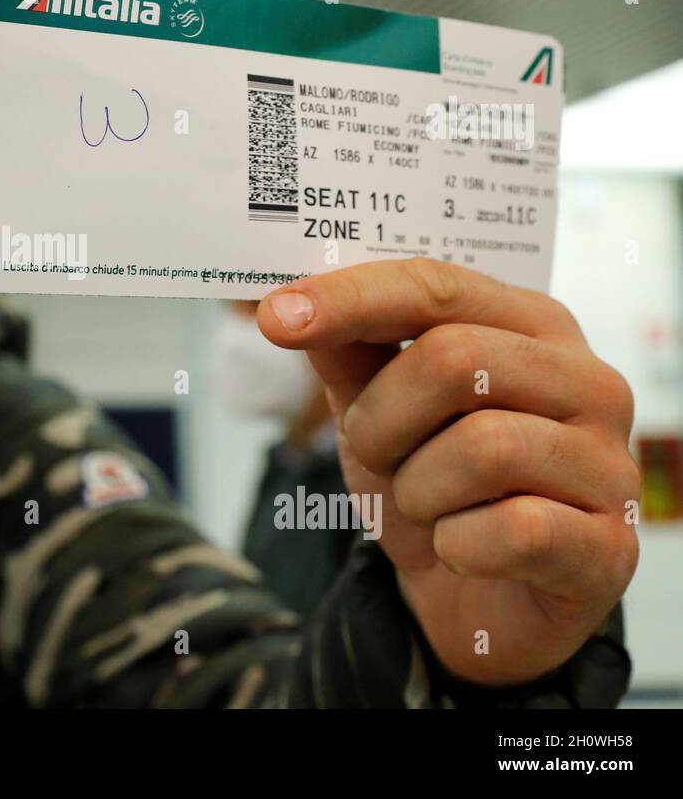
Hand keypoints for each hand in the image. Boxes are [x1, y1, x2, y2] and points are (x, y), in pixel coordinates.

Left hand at [257, 259, 639, 685]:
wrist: (472, 599)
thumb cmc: (435, 485)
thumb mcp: (376, 411)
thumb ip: (345, 352)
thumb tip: (290, 302)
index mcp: (531, 326)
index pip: (437, 287)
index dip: (353, 298)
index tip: (275, 315)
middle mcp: (586, 380)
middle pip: (452, 360)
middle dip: (382, 420)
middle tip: (378, 454)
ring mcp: (609, 462)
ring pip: (482, 447)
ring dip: (418, 488)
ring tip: (429, 505)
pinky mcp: (610, 545)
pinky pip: (512, 530)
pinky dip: (458, 545)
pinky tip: (465, 548)